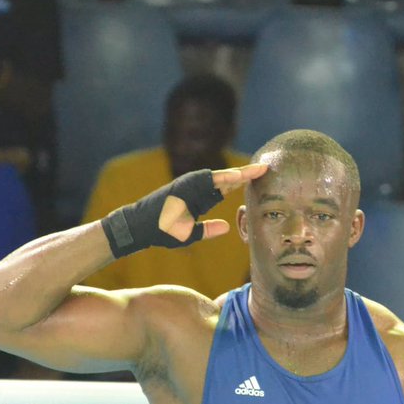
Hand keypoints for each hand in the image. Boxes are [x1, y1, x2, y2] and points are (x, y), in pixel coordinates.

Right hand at [103, 164, 267, 257]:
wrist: (139, 228)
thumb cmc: (162, 232)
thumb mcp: (189, 234)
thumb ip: (208, 229)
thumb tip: (227, 227)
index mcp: (200, 198)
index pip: (226, 189)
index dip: (242, 184)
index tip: (260, 180)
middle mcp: (196, 189)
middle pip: (226, 180)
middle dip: (245, 174)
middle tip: (265, 168)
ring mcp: (189, 186)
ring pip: (217, 177)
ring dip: (236, 174)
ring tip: (255, 170)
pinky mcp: (182, 186)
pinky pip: (204, 180)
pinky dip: (220, 178)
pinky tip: (236, 176)